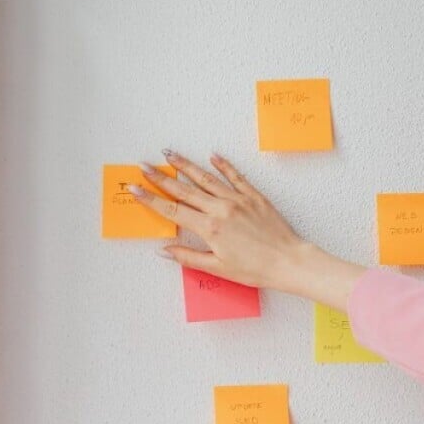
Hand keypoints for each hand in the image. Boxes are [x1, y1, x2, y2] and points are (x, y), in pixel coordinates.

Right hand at [131, 149, 365, 309]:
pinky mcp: (253, 196)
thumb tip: (164, 249)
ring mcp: (237, 199)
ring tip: (169, 153)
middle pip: (184, 189)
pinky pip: (235, 176)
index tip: (135, 189)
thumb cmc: (255, 269)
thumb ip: (188, 257)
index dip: (150, 198)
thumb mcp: (218, 268)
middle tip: (143, 165)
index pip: (172, 209)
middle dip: (160, 176)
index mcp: (209, 228)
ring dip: (185, 165)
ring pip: (206, 178)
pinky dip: (223, 165)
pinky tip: (212, 155)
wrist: (289, 261)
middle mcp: (220, 209)